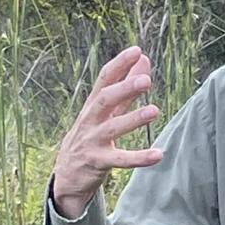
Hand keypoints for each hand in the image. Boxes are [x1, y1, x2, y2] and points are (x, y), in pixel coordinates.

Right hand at [52, 45, 163, 217]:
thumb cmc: (90, 136)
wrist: (67, 174)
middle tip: (145, 80)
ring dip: (133, 119)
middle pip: (105, 100)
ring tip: (154, 111)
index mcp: (93, 104)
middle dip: (124, 88)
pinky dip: (139, 158)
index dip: (119, 64)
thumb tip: (144, 59)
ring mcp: (93, 141)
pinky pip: (120, 160)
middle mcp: (91, 120)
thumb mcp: (105, 111)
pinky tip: (158, 154)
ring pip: (112, 128)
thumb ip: (126, 87)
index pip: (104, 79)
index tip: (136, 50)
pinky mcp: (98, 162)